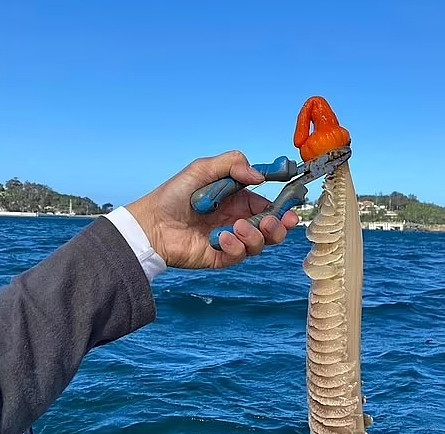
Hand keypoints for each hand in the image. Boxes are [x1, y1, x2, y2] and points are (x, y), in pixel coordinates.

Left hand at [126, 151, 299, 268]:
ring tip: (238, 227)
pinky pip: (239, 255)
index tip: (293, 207)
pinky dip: (235, 247)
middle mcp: (239, 222)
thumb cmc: (175, 194)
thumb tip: (260, 177)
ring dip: (255, 236)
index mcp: (239, 202)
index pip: (270, 207)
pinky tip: (222, 237)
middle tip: (272, 222)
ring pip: (260, 244)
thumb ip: (233, 164)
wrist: (151, 223)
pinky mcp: (221, 257)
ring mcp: (231, 241)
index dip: (283, 208)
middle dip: (278, 227)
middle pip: (272, 230)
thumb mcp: (203, 169)